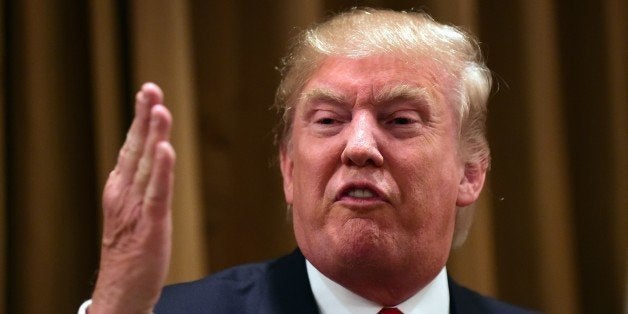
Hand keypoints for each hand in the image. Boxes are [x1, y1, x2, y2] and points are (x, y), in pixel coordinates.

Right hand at [90, 83, 174, 313]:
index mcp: (121, 188)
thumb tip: (155, 157)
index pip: (132, 147)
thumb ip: (142, 184)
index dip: (140, 120)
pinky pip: (157, 193)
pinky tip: (166, 150)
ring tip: (160, 109)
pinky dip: (162, 171)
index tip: (149, 93)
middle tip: (151, 88)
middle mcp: (125, 193)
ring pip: (147, 166)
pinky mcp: (150, 225)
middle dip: (144, 117)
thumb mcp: (132, 210)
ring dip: (154, 136)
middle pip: (136, 149)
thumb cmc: (130, 250)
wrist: (122, 291)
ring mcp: (135, 209)